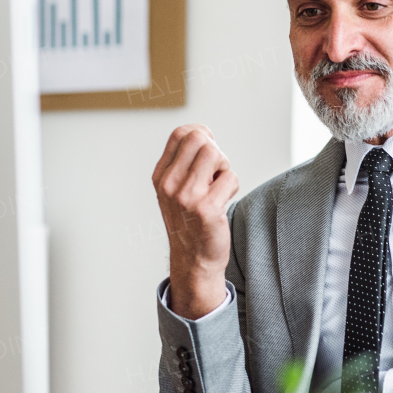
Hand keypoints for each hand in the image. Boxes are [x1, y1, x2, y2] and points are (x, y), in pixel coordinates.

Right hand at [152, 124, 238, 319]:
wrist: (194, 260)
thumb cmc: (191, 220)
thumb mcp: (176, 189)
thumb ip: (184, 161)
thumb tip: (204, 133)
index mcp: (161, 176)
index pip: (180, 134)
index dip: (202, 134)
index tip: (209, 151)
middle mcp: (169, 185)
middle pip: (199, 139)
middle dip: (216, 151)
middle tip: (215, 172)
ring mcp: (186, 197)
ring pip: (215, 154)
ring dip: (224, 168)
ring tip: (218, 186)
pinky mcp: (207, 209)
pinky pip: (230, 178)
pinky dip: (232, 187)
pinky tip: (222, 202)